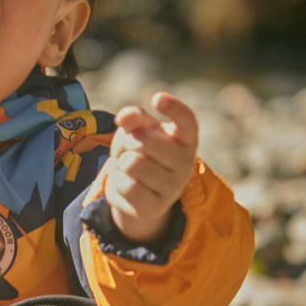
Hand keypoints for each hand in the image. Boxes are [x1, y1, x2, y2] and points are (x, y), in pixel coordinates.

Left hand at [105, 92, 197, 243]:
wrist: (140, 193)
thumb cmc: (143, 152)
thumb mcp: (139, 130)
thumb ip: (135, 118)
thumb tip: (125, 117)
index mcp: (185, 139)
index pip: (187, 121)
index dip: (174, 108)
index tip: (157, 98)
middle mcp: (186, 163)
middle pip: (141, 141)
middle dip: (126, 143)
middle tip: (129, 150)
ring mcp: (173, 188)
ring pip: (131, 164)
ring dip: (120, 163)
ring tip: (128, 168)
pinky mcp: (156, 207)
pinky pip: (126, 187)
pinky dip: (118, 183)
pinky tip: (127, 185)